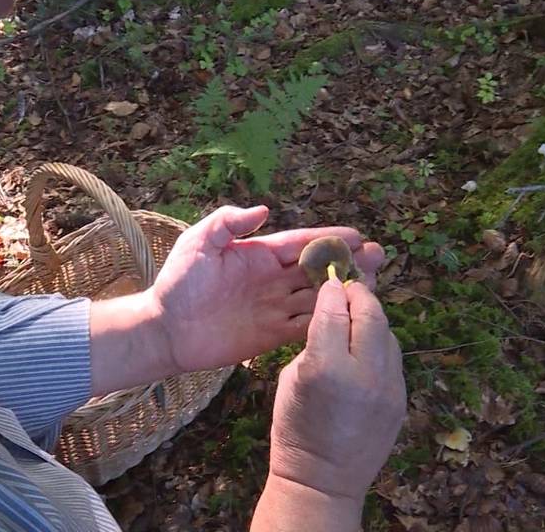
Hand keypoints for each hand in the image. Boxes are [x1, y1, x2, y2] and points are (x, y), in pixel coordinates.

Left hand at [151, 205, 383, 373]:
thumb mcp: (199, 243)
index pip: (302, 243)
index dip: (329, 238)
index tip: (358, 235)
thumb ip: (227, 222)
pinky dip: (326, 324)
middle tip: (379, 256)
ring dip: (344, 291)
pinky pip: (305, 328)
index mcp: (260, 254)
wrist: (165, 329)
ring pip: (317, 297)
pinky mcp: (271, 336)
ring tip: (374, 284)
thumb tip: (264, 209)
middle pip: (318, 269)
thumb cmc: (178, 282)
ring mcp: (274, 308)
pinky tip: (350, 321)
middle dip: (348, 261)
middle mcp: (273, 279)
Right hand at [267, 278, 405, 500]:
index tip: (328, 279)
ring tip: (359, 311)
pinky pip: (393, 357)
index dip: (331, 290)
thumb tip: (331, 311)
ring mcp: (388, 387)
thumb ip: (314, 342)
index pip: (334, 311)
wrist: (322, 478)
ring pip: (388, 333)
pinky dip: (381, 343)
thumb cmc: (295, 428)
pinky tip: (367, 343)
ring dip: (373, 317)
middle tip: (349, 284)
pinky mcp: (401, 397)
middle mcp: (363, 374)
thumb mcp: (290, 378)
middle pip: (370, 314)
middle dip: (360, 294)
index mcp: (325, 368)